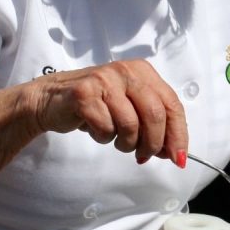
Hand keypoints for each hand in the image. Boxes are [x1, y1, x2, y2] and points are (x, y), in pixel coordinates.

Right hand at [31, 59, 187, 165]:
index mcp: (142, 72)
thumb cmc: (96, 105)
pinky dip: (103, 138)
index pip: (172, 104)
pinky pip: (106, 128)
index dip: (178, 134)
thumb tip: (174, 152)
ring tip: (116, 140)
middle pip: (155, 114)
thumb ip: (153, 125)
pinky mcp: (84, 94)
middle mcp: (126, 71)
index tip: (177, 158)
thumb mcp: (130, 108)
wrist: (51, 99)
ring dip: (126, 143)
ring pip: (131, 124)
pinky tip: (96, 130)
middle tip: (143, 156)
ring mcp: (104, 80)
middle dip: (153, 143)